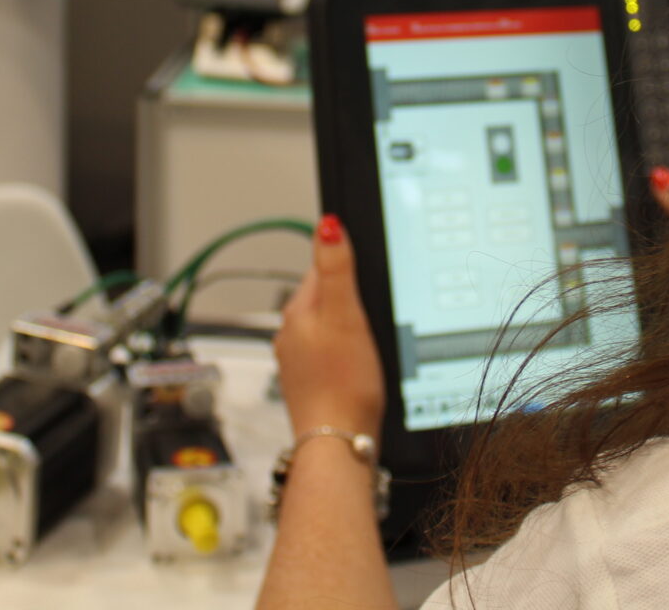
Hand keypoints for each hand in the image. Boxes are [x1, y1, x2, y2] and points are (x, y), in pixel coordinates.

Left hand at [275, 215, 384, 440]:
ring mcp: (300, 361)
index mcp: (298, 311)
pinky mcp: (313, 383)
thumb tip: (327, 225)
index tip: (369, 274)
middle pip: (325, 298)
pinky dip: (347, 354)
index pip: (321, 268)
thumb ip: (336, 270)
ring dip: (349, 328)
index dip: (348, 266)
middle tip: (375, 310)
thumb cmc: (343, 385)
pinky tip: (361, 366)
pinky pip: (331, 355)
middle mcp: (292, 335)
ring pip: (328, 328)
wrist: (339, 443)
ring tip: (370, 339)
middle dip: (350, 299)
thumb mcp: (345, 317)